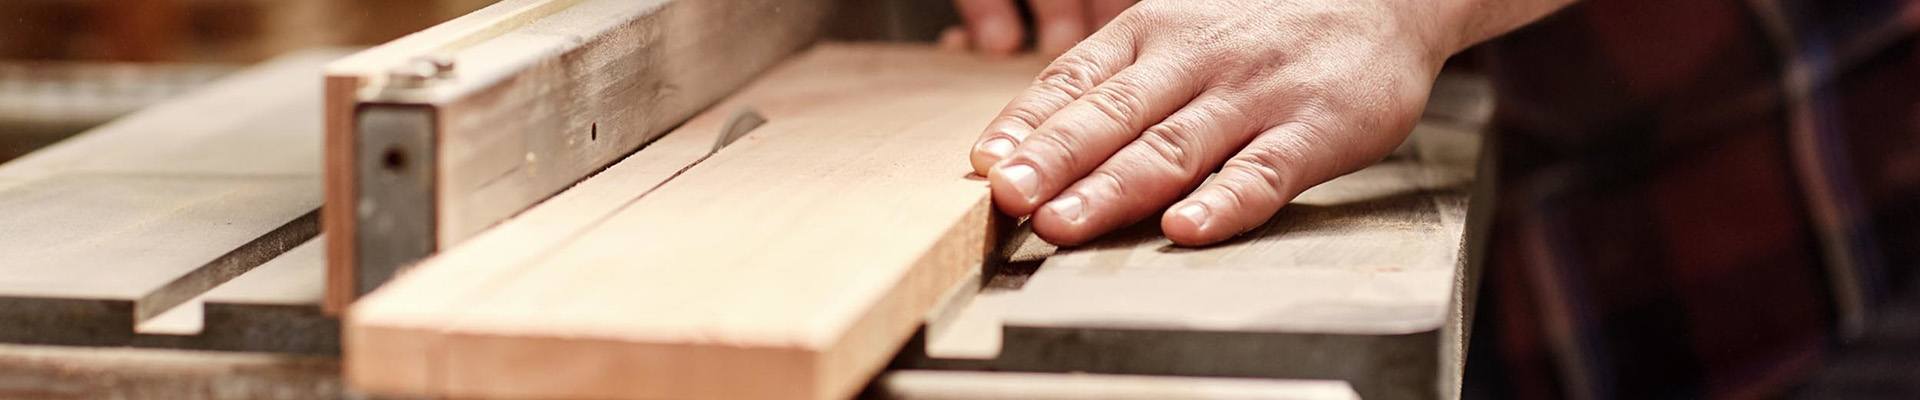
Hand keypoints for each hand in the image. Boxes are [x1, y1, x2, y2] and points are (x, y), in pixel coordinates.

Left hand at [968, 0, 1568, 245]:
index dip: (1026, 123)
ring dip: (1112, 189)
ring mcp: (1255, 97)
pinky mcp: (1313, 132)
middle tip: (1008, 197)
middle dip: (1053, 160)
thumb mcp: (1181, 26)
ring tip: (1063, 223)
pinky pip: (1261, 174)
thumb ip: (1114, 77)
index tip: (985, 163)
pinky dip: (1222, 203)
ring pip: (1171, 148)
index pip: (1076, 79)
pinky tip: (1185, 228)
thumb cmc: (1267, 24)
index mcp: (1154, 32)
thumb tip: (1027, 136)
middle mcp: (1197, 61)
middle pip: (1112, 116)